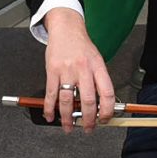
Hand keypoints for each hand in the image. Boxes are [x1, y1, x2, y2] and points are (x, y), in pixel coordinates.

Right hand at [39, 8, 117, 131]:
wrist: (66, 28)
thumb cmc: (82, 47)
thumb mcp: (97, 60)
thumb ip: (99, 81)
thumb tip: (102, 106)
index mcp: (98, 67)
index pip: (107, 93)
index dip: (107, 110)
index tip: (105, 120)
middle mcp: (83, 69)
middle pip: (88, 100)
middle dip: (88, 119)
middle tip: (88, 128)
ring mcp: (67, 70)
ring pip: (67, 100)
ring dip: (68, 118)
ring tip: (69, 127)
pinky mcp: (52, 71)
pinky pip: (50, 94)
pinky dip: (49, 108)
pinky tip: (50, 116)